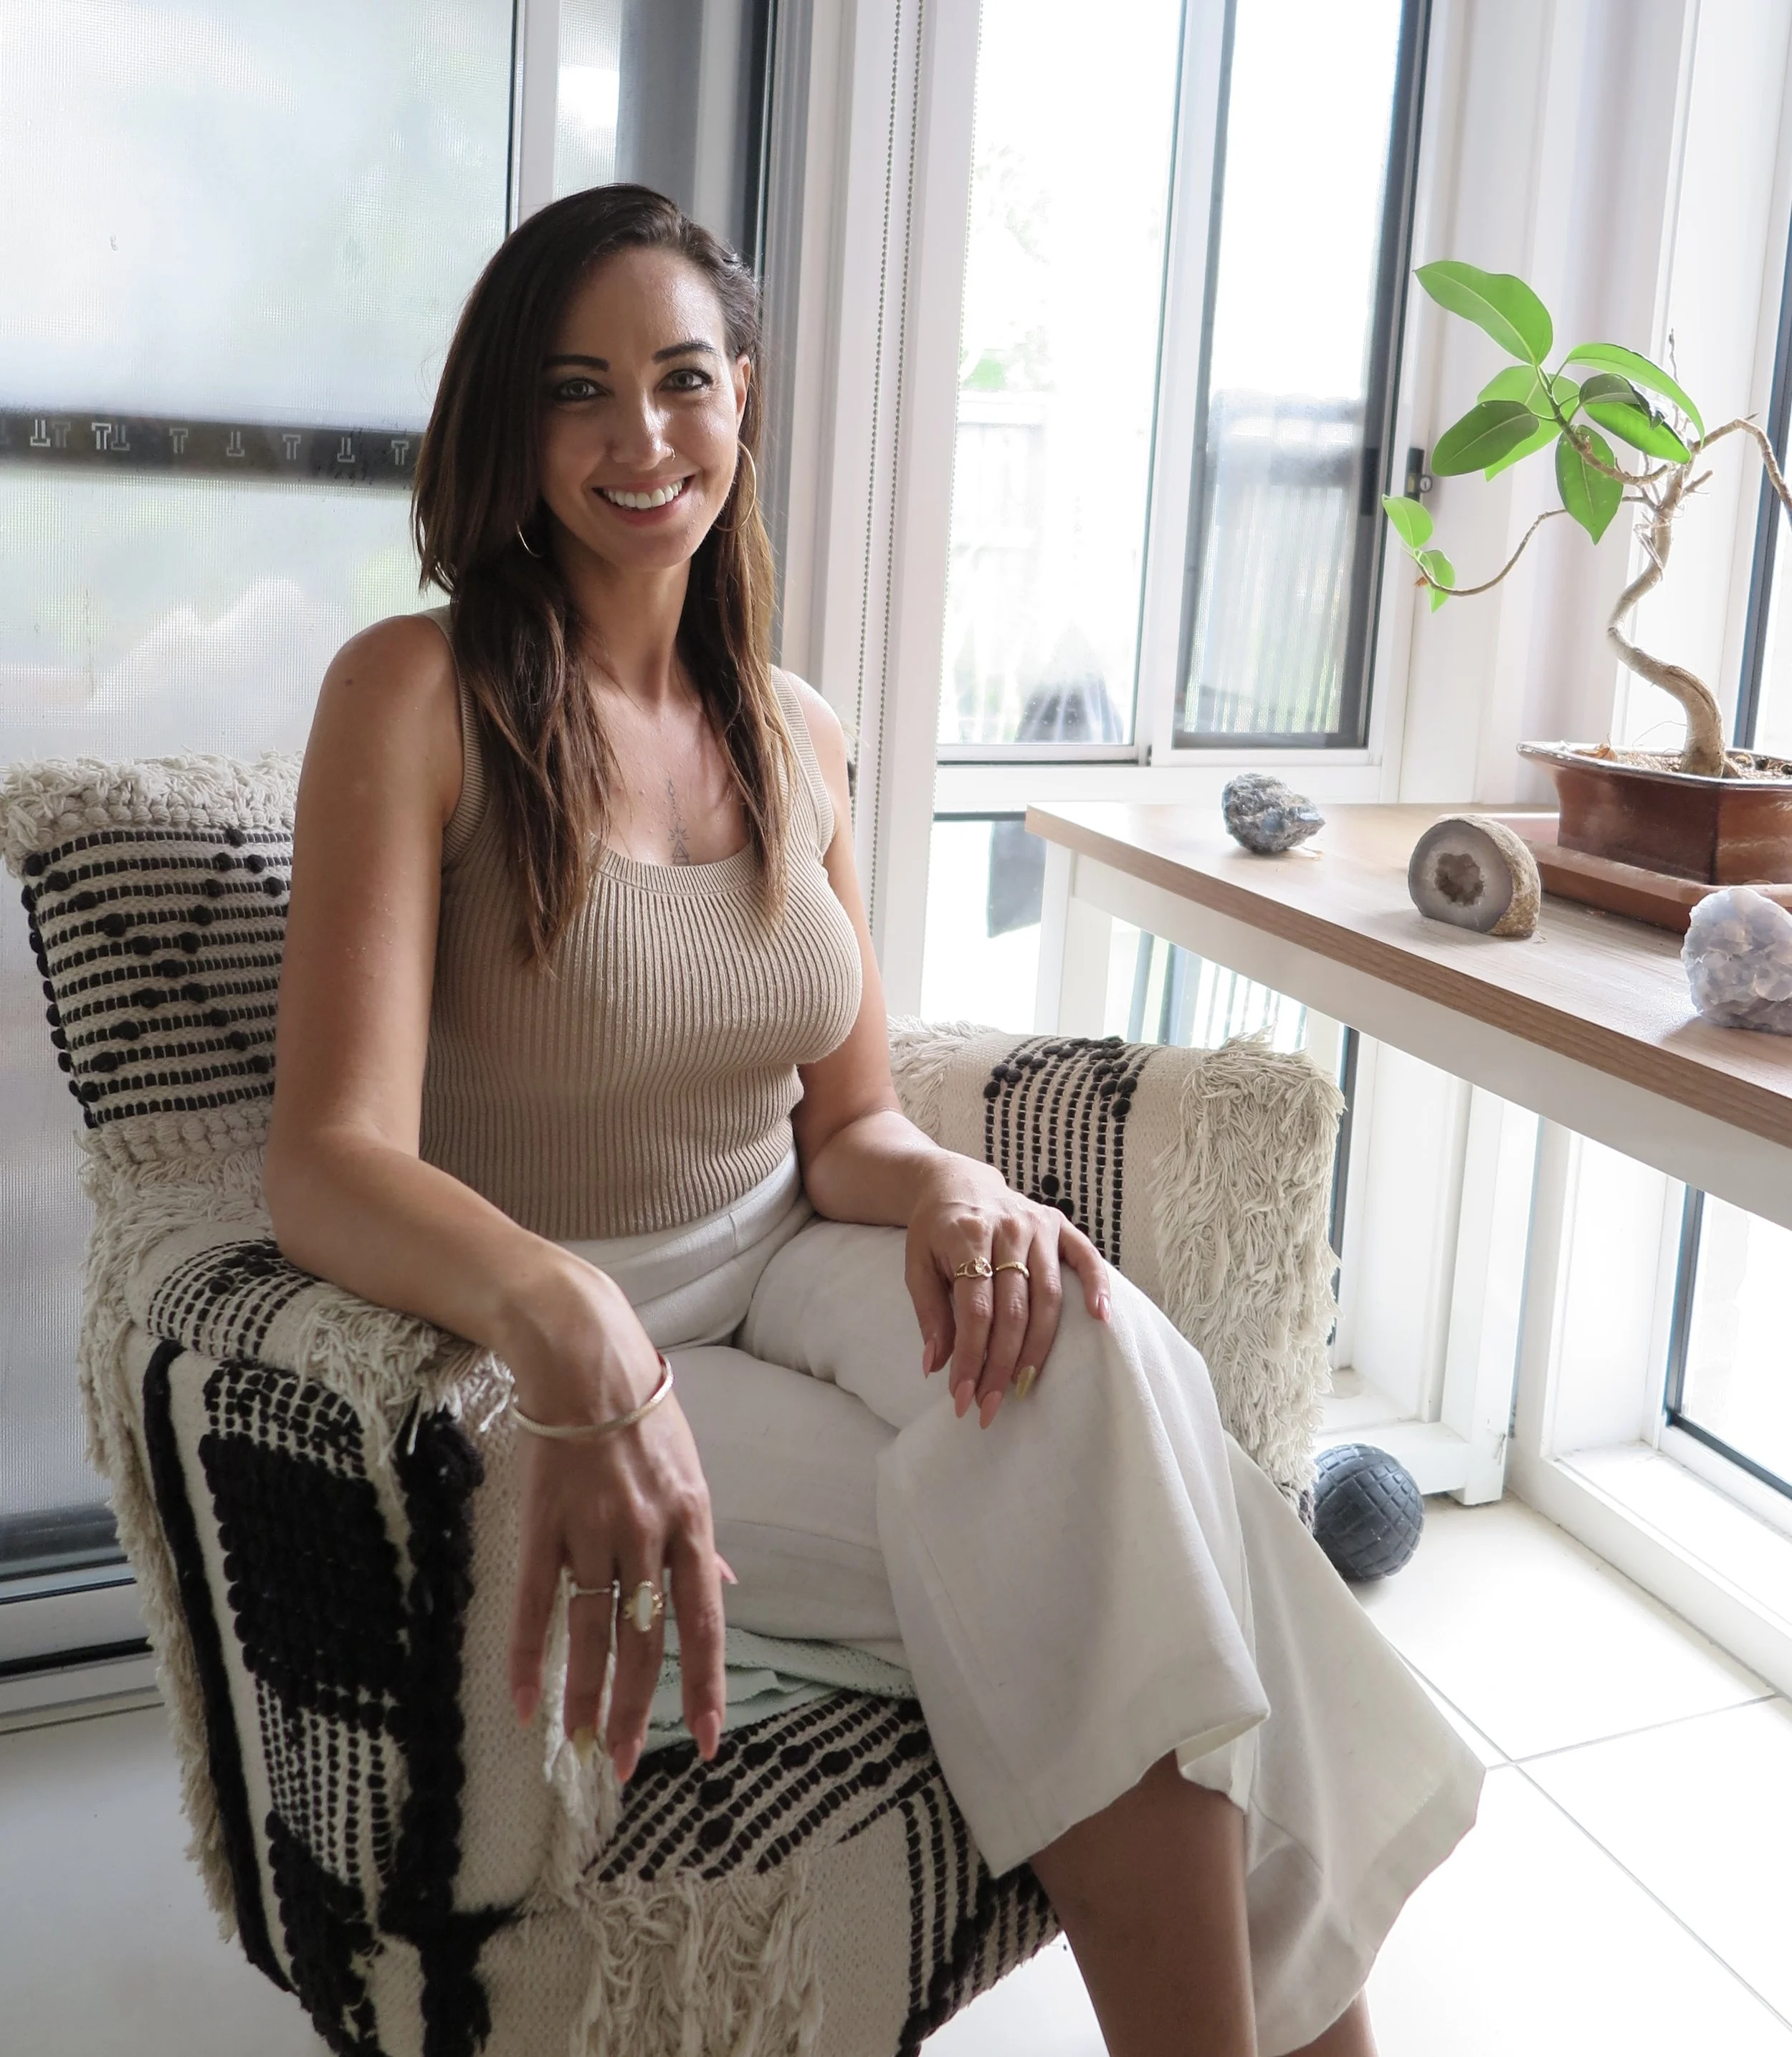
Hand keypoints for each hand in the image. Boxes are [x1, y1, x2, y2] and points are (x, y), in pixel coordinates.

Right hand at [501, 1267, 727, 1780]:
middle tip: (629, 1764)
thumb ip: (701, 1540)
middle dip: (640, 1710)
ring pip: (592, 1632)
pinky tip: (523, 1702)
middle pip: (645, 1640)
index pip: (704, 1621)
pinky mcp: (542, 1523)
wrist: (584, 1356)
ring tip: (582, 1746)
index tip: (709, 1740)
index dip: (706, 1685)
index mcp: (691, 1522)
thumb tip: (726, 1586)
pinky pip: (535, 1603)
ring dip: (586, 1697)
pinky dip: (527, 1657)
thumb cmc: (644, 1414)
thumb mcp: (691, 1471)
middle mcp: (646, 1533)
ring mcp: (592, 1529)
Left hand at [904, 1152, 1108, 1426]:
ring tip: (1024, 1385)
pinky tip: (1101, 1318)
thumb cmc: (934, 1230)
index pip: (975, 1309)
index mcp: (966, 1236)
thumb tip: (935, 1366)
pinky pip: (1086, 1256)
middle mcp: (1007, 1229)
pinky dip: (1097, 1285)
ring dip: (1037, 1347)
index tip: (963, 1397)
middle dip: (1001, 1364)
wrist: (955, 1181)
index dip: (970, 1357)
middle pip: (1013, 1309)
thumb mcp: (916, 1266)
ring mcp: (1037, 1225)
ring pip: (1047, 1295)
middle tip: (991, 1405)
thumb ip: (929, 1313)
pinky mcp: (1059, 1224)